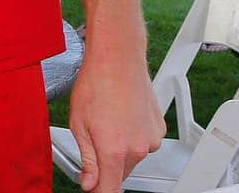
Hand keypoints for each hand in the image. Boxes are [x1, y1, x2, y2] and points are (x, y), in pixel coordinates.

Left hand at [68, 48, 163, 191]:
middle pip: (121, 172)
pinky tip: (122, 113)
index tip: (93, 185)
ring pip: (133, 156)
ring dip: (121, 147)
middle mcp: (137, 149)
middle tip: (94, 134)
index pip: (111, 189)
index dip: (99, 190)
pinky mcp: (159, 129)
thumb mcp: (78, 123)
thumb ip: (86, 159)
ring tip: (108, 117)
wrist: (117, 58)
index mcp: (114, 150)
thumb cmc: (95, 83)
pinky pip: (144, 141)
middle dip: (107, 163)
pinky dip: (133, 134)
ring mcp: (151, 139)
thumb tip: (89, 183)